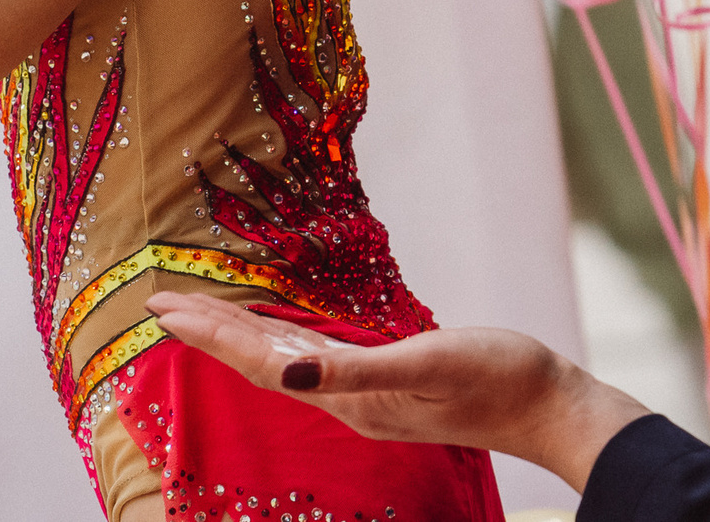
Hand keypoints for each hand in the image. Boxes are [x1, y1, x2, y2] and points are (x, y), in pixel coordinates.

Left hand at [146, 291, 648, 492]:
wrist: (547, 406)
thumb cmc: (497, 377)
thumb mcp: (431, 363)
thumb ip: (362, 369)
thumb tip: (296, 373)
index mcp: (350, 395)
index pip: (264, 364)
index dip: (213, 336)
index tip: (165, 310)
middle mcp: (349, 399)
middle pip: (264, 364)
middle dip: (212, 334)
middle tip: (162, 304)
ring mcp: (368, 395)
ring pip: (287, 363)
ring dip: (242, 338)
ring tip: (203, 316)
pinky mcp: (390, 382)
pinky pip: (319, 360)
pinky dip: (287, 341)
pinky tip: (285, 332)